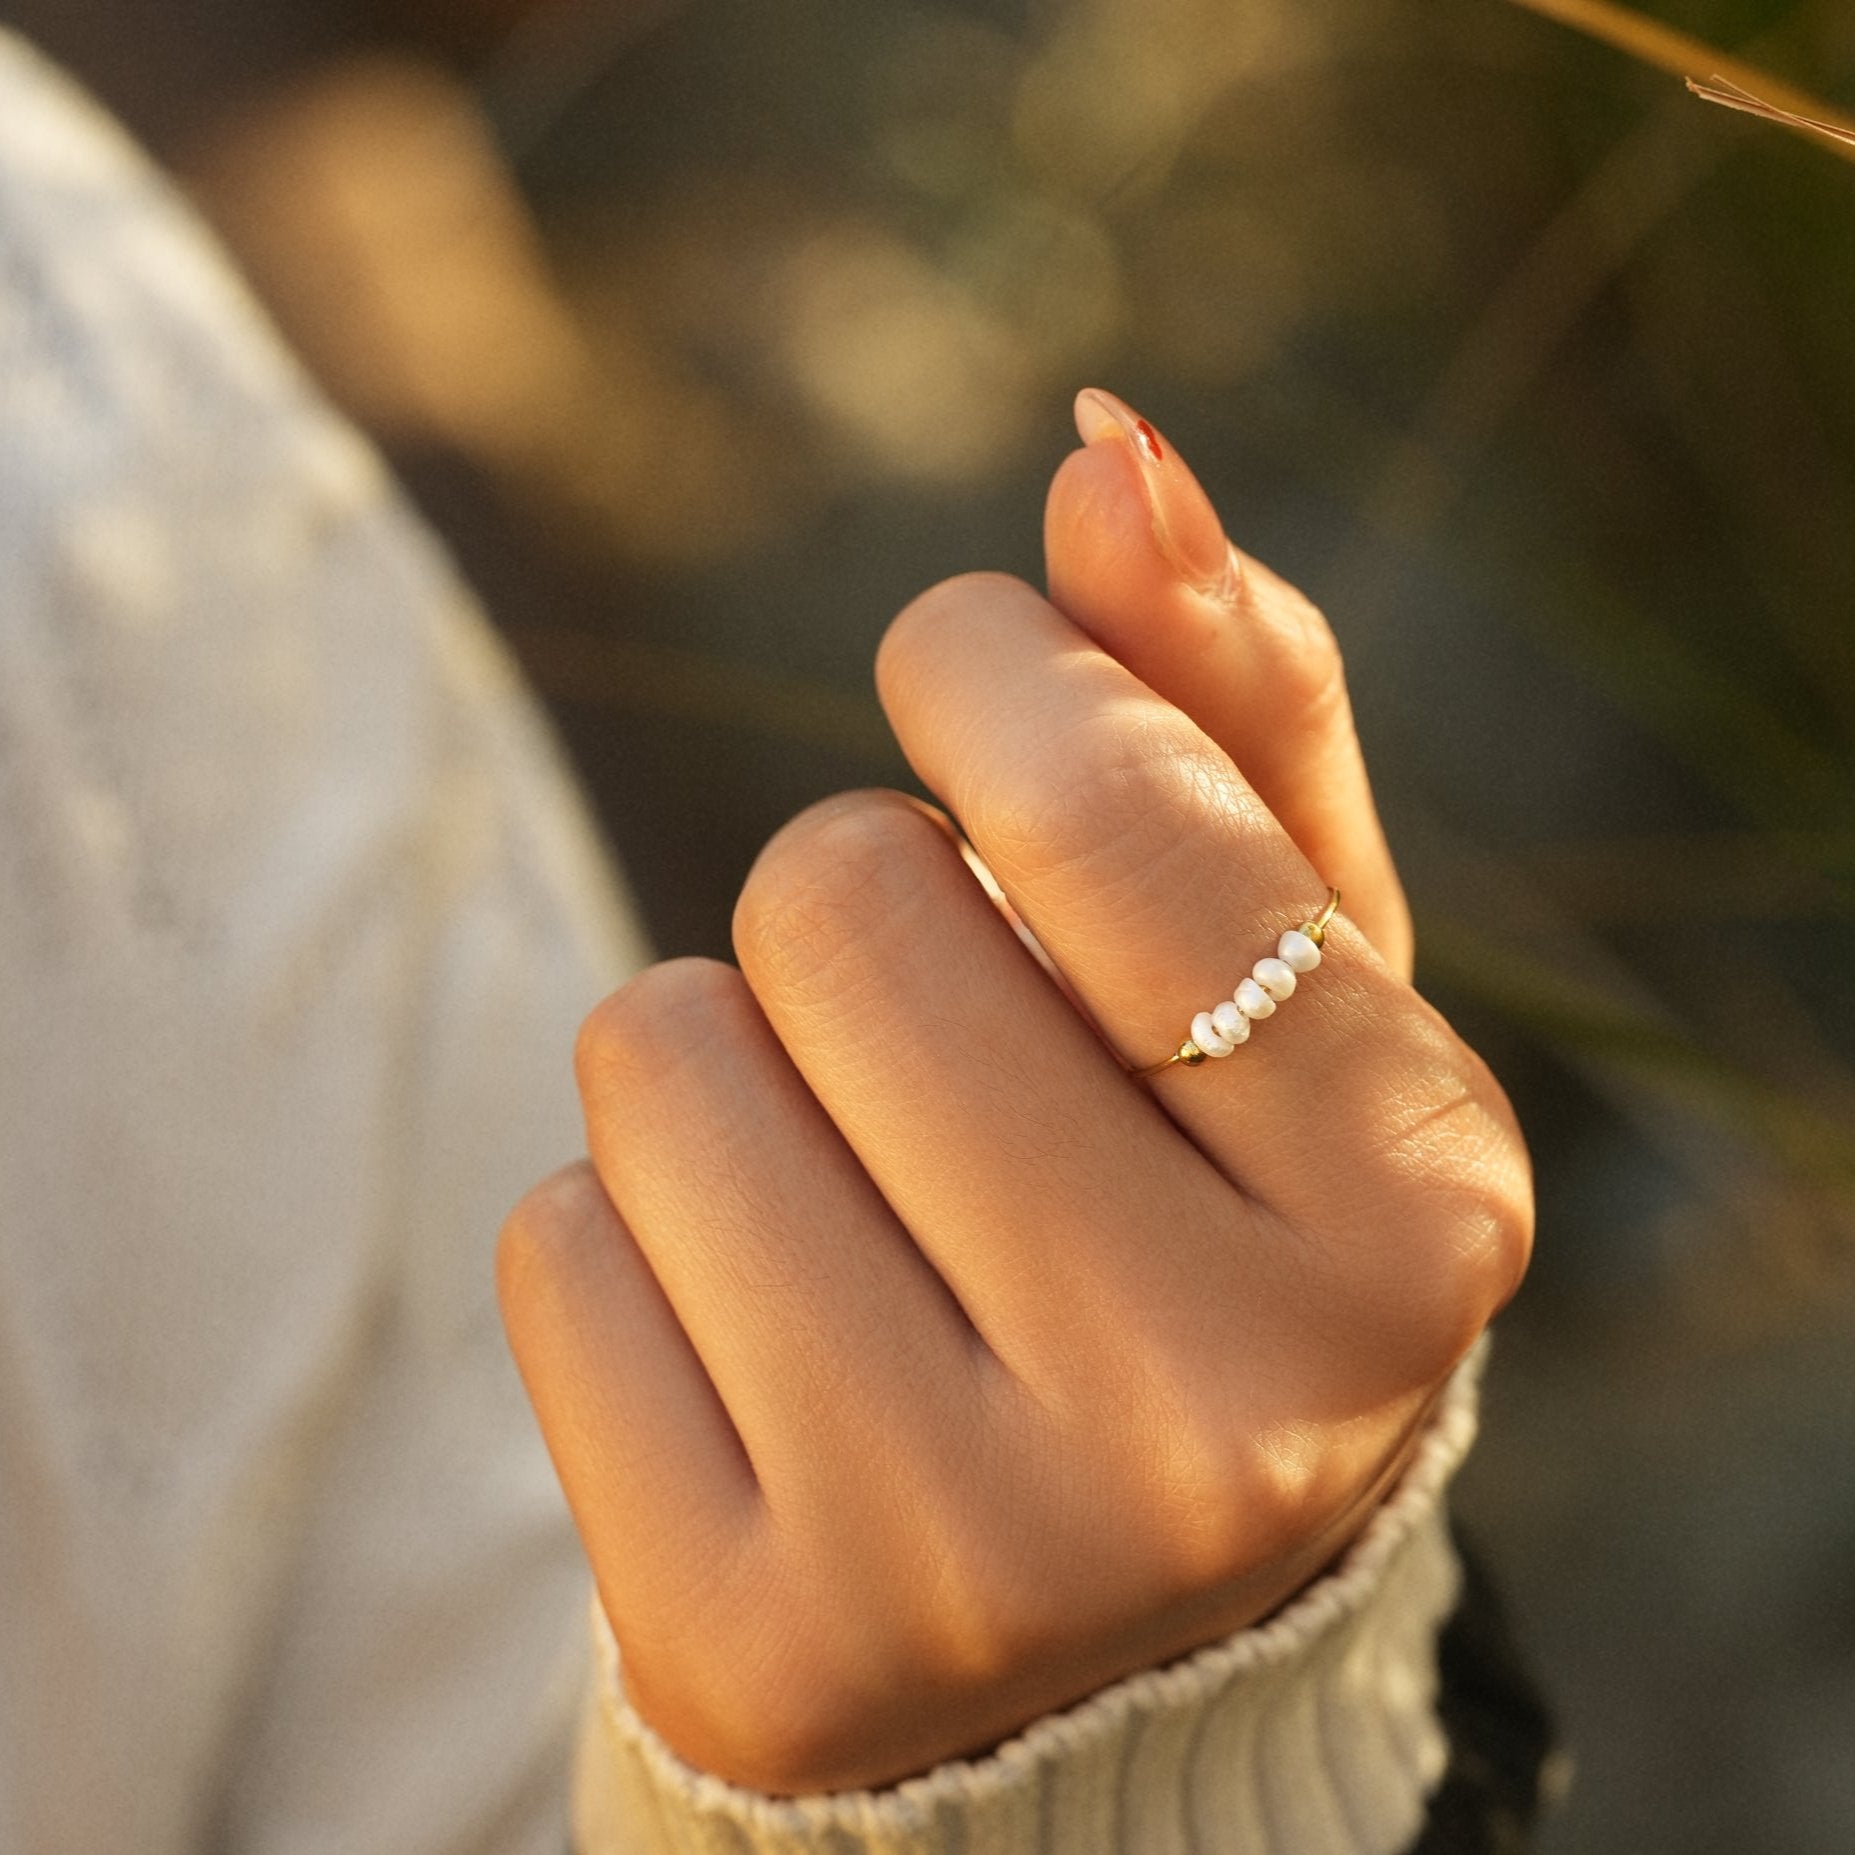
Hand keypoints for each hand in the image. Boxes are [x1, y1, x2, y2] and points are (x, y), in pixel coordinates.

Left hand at [496, 390, 1532, 1796]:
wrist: (1075, 1586)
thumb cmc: (1187, 1203)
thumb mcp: (1272, 965)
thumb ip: (1226, 702)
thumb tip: (1111, 441)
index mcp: (1410, 1206)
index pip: (1105, 793)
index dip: (986, 672)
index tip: (969, 685)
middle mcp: (1219, 1413)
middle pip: (836, 903)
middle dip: (856, 904)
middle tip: (940, 1041)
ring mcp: (971, 1557)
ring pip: (662, 1055)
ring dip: (728, 1059)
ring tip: (861, 1194)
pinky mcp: (748, 1637)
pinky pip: (553, 1244)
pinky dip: (633, 1230)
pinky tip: (767, 1340)